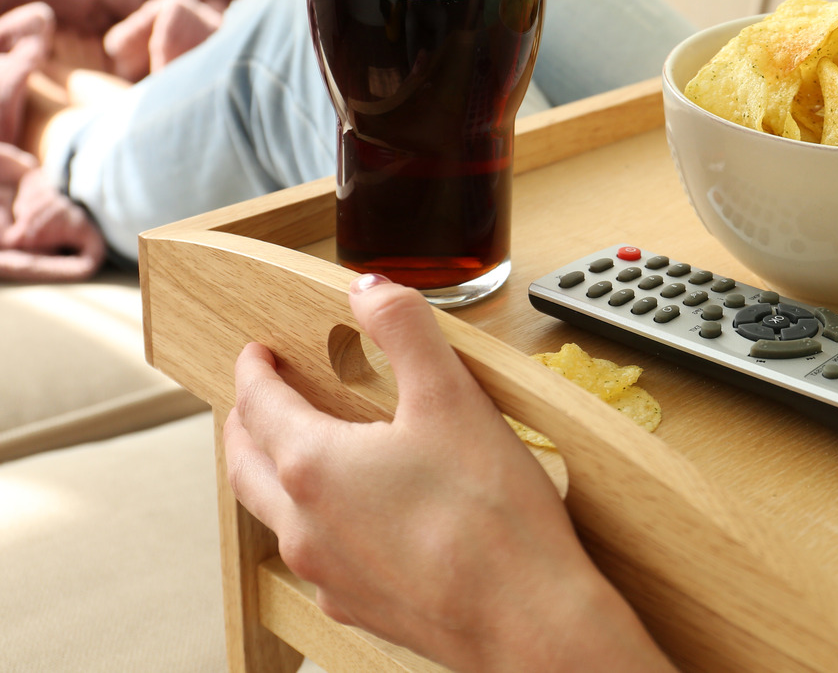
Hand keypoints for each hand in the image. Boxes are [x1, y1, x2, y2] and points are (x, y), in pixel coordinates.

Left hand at [224, 275, 674, 672]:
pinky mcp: (358, 606)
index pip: (260, 406)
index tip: (257, 354)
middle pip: (246, 466)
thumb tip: (370, 289)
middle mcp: (305, 525)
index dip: (254, 371)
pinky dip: (312, 523)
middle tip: (254, 401)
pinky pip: (313, 557)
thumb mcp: (453, 397)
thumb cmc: (491, 516)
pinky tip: (350, 519)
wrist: (524, 616)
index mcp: (316, 467)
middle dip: (245, 425)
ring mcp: (327, 573)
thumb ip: (406, 331)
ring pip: (274, 516)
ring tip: (294, 454)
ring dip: (272, 475)